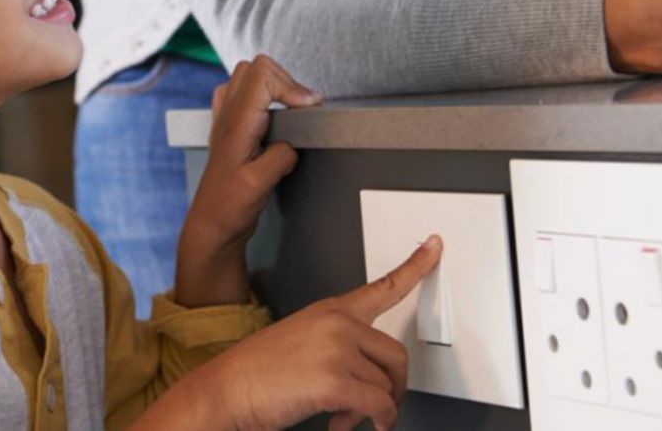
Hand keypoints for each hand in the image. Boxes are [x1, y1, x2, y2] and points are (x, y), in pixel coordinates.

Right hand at [153, 236, 441, 430]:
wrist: (226, 389)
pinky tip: (343, 423)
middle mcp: (338, 324)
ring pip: (385, 386)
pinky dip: (371, 421)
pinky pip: (377, 405)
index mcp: (331, 310)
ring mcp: (336, 349)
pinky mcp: (335, 379)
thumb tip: (369, 381)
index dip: (416, 267)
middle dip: (393, 387)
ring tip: (343, 415)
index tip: (434, 247)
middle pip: (396, 355)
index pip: (382, 286)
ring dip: (371, 410)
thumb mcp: (302, 343)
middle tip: (378, 404)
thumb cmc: (258, 372)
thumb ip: (340, 349)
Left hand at [174, 56, 319, 307]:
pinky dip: (263, 95)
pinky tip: (275, 116)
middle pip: (255, 68)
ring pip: (248, 76)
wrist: (211, 225)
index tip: (310, 107)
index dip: (291, 85)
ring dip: (275, 85)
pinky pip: (242, 93)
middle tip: (304, 107)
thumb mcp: (258, 185)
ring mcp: (226, 119)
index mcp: (236, 123)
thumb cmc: (229, 207)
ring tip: (293, 109)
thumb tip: (293, 143)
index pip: (261, 75)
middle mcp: (228, 115)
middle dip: (285, 80)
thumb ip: (279, 157)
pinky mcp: (230, 128)